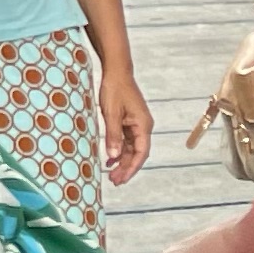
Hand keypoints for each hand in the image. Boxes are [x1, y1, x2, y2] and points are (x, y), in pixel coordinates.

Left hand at [96, 62, 153, 185]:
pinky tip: (110, 159)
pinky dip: (119, 151)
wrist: (116, 72)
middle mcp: (143, 126)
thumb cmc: (115, 90)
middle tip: (114, 181)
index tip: (121, 179)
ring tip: (111, 174)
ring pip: (131, 148)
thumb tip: (112, 156)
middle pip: (137, 153)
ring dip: (122, 161)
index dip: (131, 168)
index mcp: (143, 125)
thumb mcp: (111, 114)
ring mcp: (137, 124)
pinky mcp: (129, 121)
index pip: (141, 153)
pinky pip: (126, 140)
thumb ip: (113, 136)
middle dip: (126, 168)